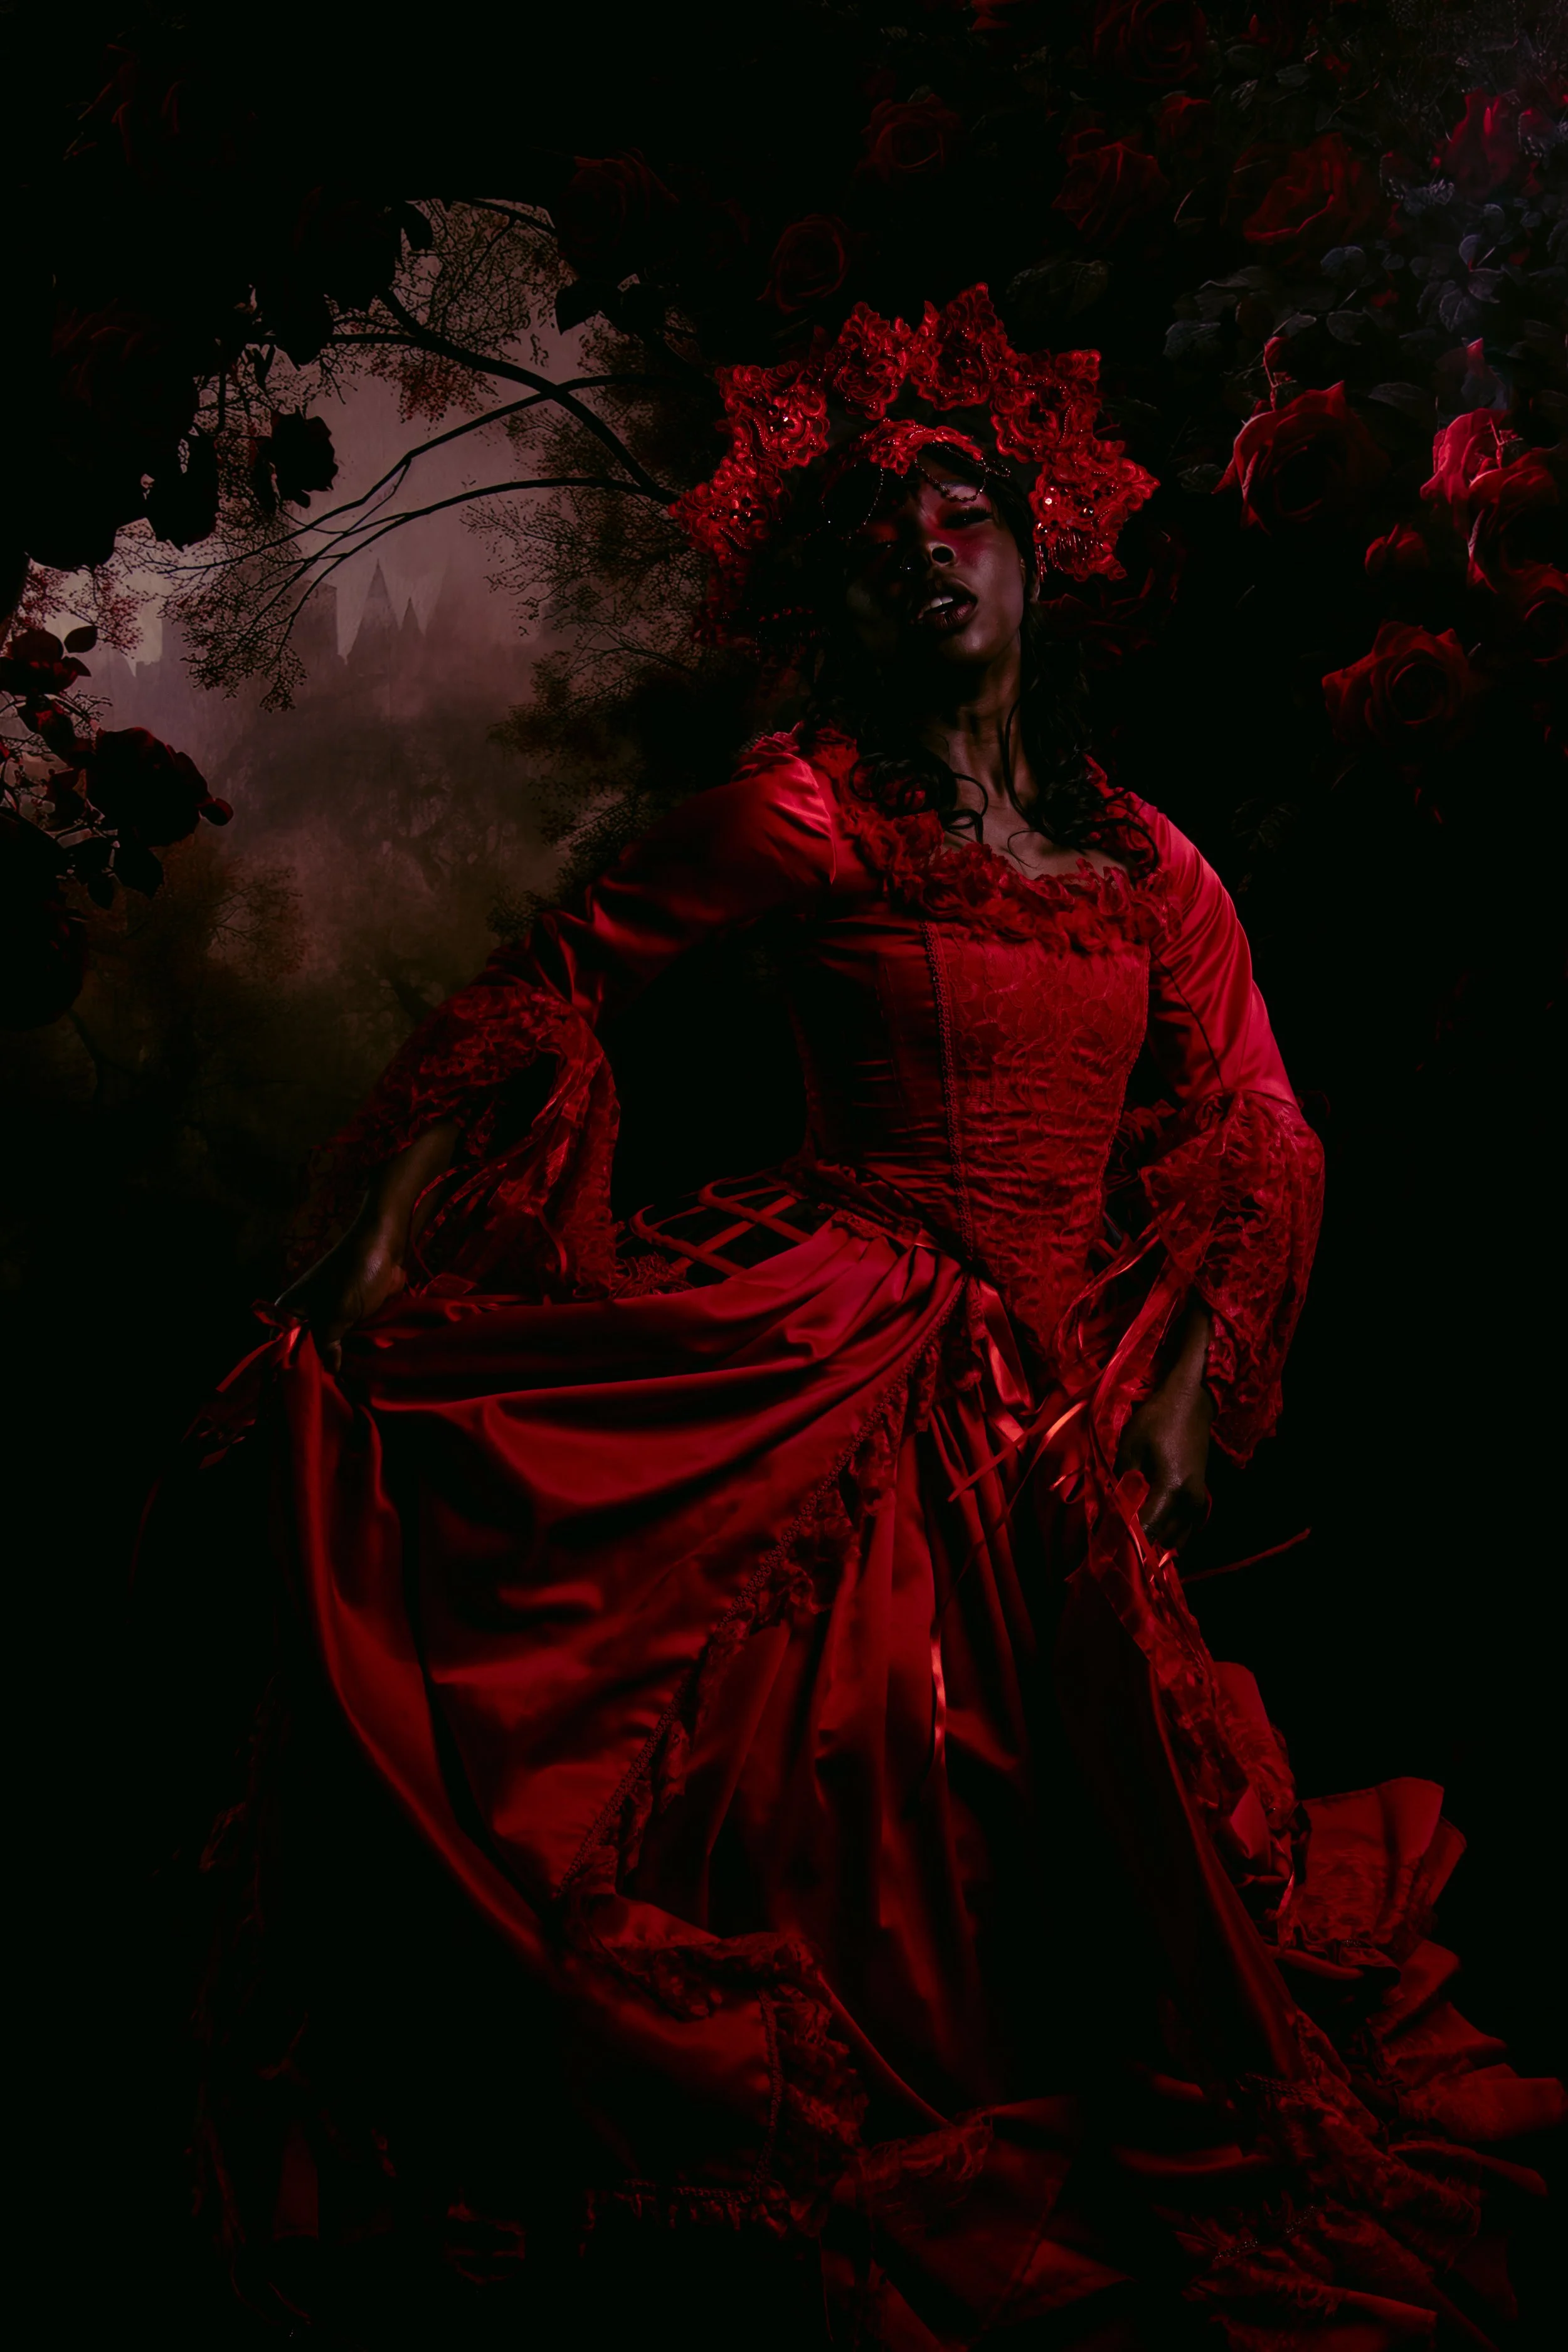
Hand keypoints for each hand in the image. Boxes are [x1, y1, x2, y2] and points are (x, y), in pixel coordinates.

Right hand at [275, 1207, 407, 1375]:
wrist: (385, 1248)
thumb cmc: (354, 1275)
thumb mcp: (337, 1313)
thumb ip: (326, 1345)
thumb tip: (330, 1371)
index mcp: (291, 1310)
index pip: (282, 1346)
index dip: (291, 1366)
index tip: (301, 1390)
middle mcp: (307, 1316)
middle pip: (308, 1351)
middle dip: (319, 1367)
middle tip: (329, 1392)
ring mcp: (331, 1318)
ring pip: (331, 1349)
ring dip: (341, 1362)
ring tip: (347, 1386)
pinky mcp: (352, 1320)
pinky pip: (350, 1342)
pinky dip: (356, 1353)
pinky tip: (362, 1371)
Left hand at [1116, 1304, 1213, 1556]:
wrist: (1191, 1403)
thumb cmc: (1157, 1420)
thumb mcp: (1130, 1447)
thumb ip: (1122, 1483)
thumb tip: (1108, 1513)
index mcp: (1170, 1489)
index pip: (1146, 1528)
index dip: (1125, 1540)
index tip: (1104, 1546)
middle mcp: (1189, 1502)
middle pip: (1162, 1539)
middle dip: (1138, 1544)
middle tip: (1114, 1542)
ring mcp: (1199, 1503)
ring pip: (1175, 1538)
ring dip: (1154, 1539)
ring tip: (1130, 1537)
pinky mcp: (1201, 1499)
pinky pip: (1185, 1529)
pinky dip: (1168, 1532)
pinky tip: (1150, 1526)